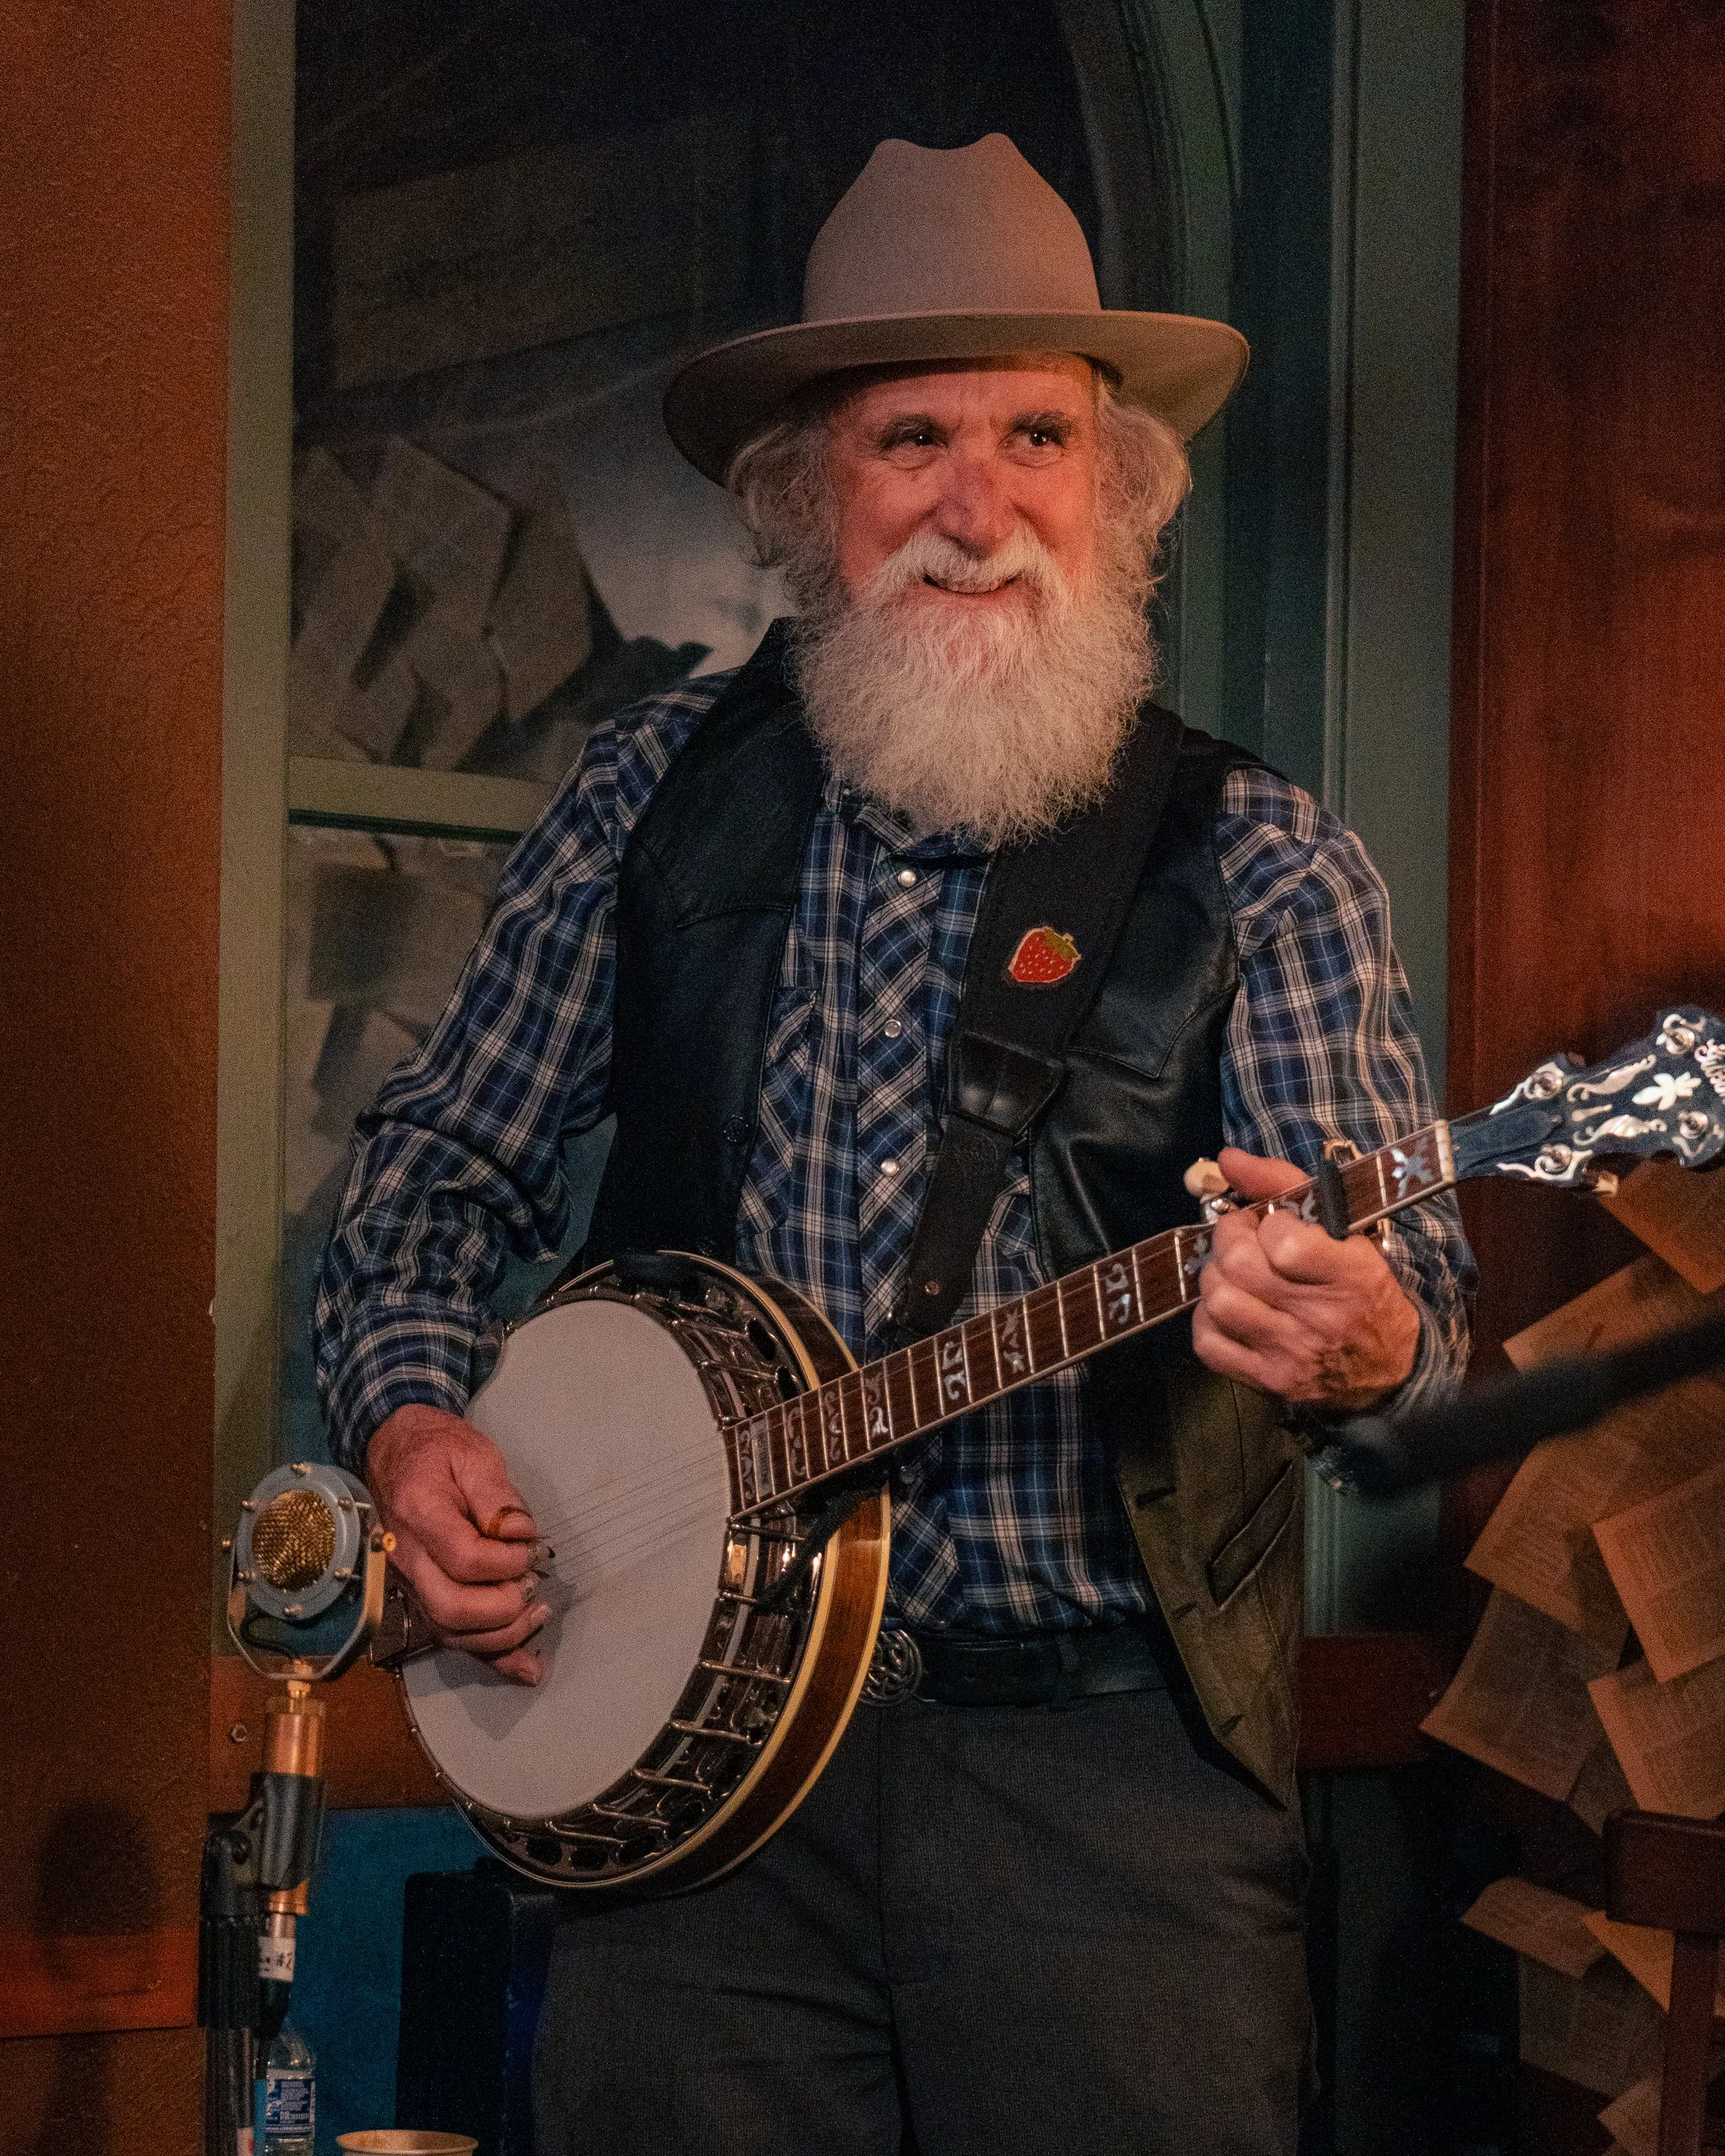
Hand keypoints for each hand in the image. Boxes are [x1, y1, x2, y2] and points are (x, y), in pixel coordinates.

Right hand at [366, 1403, 549, 1684]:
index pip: (463, 1558)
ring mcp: (409, 1580)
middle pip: (450, 1607)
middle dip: (502, 1609)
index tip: (529, 1548)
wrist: (398, 1451)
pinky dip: (490, 1656)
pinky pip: (450, 1635)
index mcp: (420, 1512)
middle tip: (534, 1589)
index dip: (506, 1563)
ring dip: (501, 1636)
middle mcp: (406, 1555)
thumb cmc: (440, 1450)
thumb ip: (498, 1496)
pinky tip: (526, 1666)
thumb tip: (523, 1535)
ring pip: (449, 1631)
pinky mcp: (420, 1594)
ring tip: (538, 1615)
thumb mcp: (475, 1455)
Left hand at [1191, 1146, 1420, 1409]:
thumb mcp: (1347, 1232)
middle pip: (1239, 1267)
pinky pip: (1208, 1344)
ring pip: (1219, 1302)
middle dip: (1229, 1240)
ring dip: (1217, 1278)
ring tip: (1235, 1274)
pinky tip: (1230, 1309)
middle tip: (1241, 1237)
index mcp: (1351, 1275)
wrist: (1392, 1369)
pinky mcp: (1268, 1382)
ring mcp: (1291, 1354)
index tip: (1275, 1223)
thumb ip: (1287, 1185)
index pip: (1284, 1242)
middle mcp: (1320, 1318)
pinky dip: (1208, 1320)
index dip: (1267, 1223)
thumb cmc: (1364, 1290)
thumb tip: (1227, 1158)